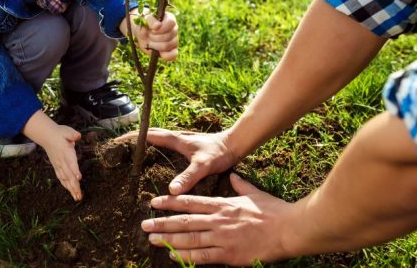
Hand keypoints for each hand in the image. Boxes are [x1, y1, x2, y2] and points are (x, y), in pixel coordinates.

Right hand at [40, 125, 82, 200]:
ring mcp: (58, 165)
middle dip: (74, 186)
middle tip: (79, 196)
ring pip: (65, 179)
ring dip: (71, 189)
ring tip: (77, 198)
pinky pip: (61, 178)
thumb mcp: (66, 131)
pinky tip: (71, 192)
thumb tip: (77, 136)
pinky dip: (66, 185)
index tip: (79, 178)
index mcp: (65, 152)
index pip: (70, 163)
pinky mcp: (57, 167)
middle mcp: (61, 161)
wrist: (47, 136)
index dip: (74, 170)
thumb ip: (72, 134)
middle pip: (68, 175)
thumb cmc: (59, 133)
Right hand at [115, 128, 238, 193]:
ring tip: (129, 152)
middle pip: (148, 135)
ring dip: (142, 142)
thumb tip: (171, 191)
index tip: (117, 142)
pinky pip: (163, 145)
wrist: (234, 146)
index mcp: (175, 139)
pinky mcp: (184, 147)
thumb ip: (188, 177)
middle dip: (133, 138)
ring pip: (155, 139)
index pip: (148, 135)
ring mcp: (180, 141)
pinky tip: (152, 159)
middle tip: (118, 147)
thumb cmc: (219, 153)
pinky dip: (153, 147)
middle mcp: (175, 138)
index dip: (132, 138)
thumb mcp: (203, 166)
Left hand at [120, 9, 178, 60]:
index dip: (160, 28)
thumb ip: (149, 21)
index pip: (171, 23)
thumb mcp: (143, 20)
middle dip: (154, 37)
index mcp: (169, 18)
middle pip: (168, 36)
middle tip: (148, 36)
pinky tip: (156, 51)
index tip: (152, 29)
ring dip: (154, 45)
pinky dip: (164, 55)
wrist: (141, 33)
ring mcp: (174, 40)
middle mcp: (174, 29)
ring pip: (167, 46)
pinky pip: (173, 55)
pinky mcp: (172, 50)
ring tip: (149, 42)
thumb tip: (157, 26)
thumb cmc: (143, 24)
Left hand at [141, 173, 294, 265]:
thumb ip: (239, 185)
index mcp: (222, 204)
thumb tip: (233, 176)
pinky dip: (186, 256)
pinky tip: (173, 257)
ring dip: (168, 240)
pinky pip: (202, 257)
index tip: (155, 202)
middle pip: (184, 221)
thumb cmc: (272, 210)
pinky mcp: (228, 254)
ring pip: (189, 239)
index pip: (190, 202)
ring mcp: (222, 237)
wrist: (288, 228)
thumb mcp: (252, 193)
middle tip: (144, 224)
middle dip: (162, 222)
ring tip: (152, 240)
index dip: (170, 202)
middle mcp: (218, 219)